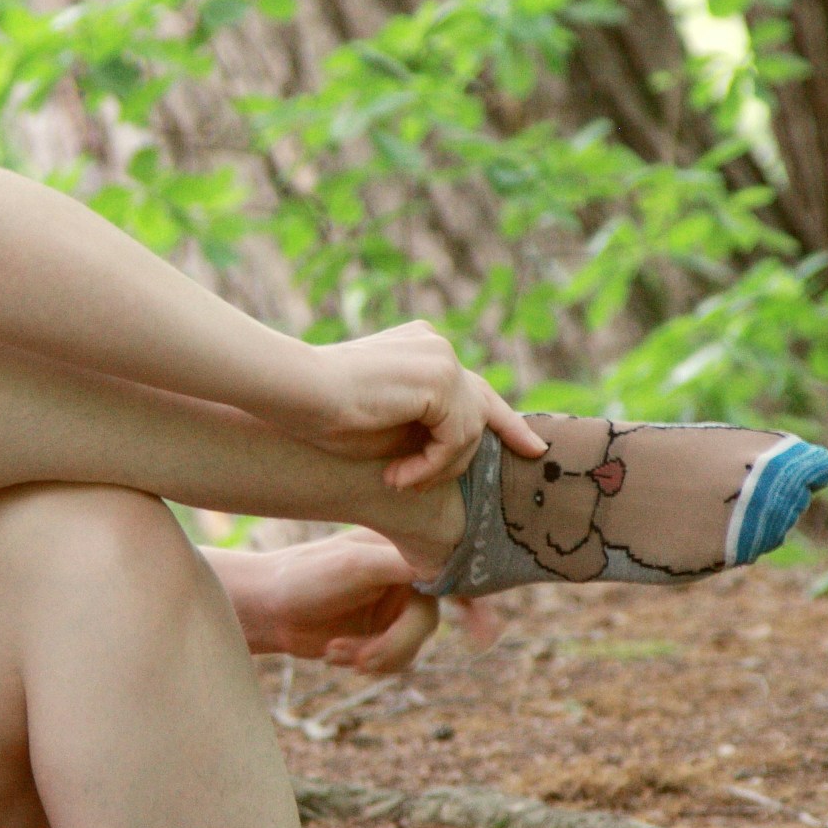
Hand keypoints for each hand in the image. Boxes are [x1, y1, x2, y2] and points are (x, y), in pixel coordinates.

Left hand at [226, 531, 492, 677]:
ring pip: (412, 647)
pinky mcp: (377, 634)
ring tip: (339, 654)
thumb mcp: (356, 566)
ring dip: (377, 657)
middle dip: (397, 644)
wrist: (265, 610)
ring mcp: (390, 607)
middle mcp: (401, 576)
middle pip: (427, 622)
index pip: (445, 573)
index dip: (472, 602)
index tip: (486, 633)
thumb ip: (402, 565)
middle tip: (367, 660)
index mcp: (400, 550)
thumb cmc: (304, 578)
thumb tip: (444, 566)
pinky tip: (336, 655)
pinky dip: (368, 662)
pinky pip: (394, 659)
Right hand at [296, 320, 525, 492]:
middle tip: (527, 458)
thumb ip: (419, 423)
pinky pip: (455, 436)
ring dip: (439, 467)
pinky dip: (432, 465)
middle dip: (508, 435)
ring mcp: (441, 358)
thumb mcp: (383, 419)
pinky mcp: (439, 379)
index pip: (472, 386)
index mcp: (421, 346)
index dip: (505, 419)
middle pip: (482, 404)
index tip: (532, 445)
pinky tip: (400, 477)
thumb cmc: (322, 412)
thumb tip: (451, 453)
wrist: (295, 389)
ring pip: (469, 428)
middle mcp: (436, 345)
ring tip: (401, 482)